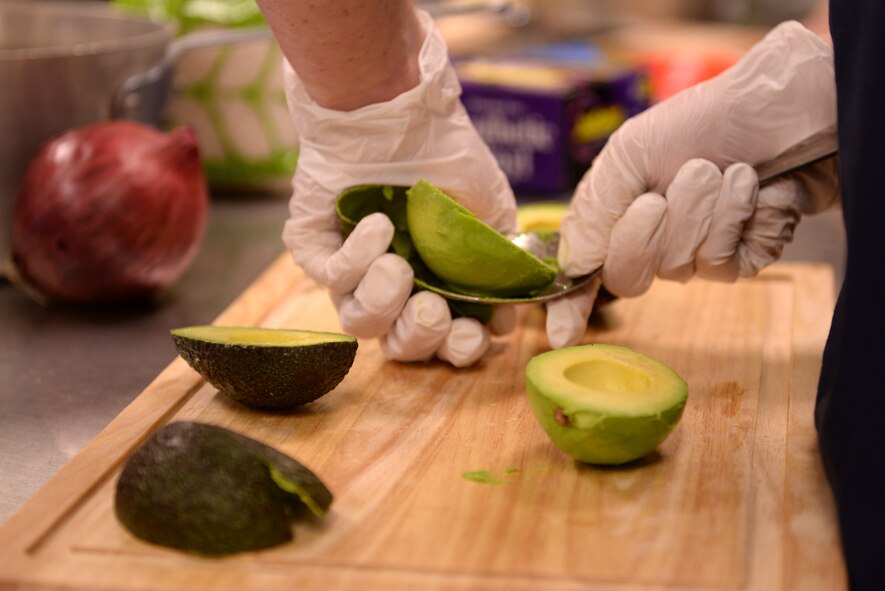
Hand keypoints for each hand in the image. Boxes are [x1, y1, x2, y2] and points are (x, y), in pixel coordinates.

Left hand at [281, 9, 516, 366]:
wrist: (402, 108)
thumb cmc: (448, 158)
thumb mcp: (492, 215)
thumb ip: (500, 268)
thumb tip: (503, 322)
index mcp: (434, 285)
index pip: (443, 340)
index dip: (458, 350)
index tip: (472, 335)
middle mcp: (391, 286)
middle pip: (399, 344)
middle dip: (420, 336)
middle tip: (431, 307)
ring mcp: (351, 271)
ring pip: (358, 322)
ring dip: (383, 300)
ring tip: (396, 264)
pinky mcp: (316, 248)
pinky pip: (330, 276)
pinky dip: (357, 257)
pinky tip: (378, 224)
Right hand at [546, 21, 839, 348]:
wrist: (781, 107)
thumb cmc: (703, 119)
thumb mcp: (630, 153)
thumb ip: (596, 211)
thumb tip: (572, 266)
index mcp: (617, 215)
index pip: (586, 271)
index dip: (569, 305)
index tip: (559, 335)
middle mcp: (653, 242)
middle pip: (627, 277)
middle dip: (645, 231)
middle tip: (666, 188)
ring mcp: (697, 254)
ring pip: (679, 266)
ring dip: (702, 210)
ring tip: (722, 171)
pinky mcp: (741, 258)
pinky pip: (723, 264)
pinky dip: (735, 218)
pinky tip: (752, 188)